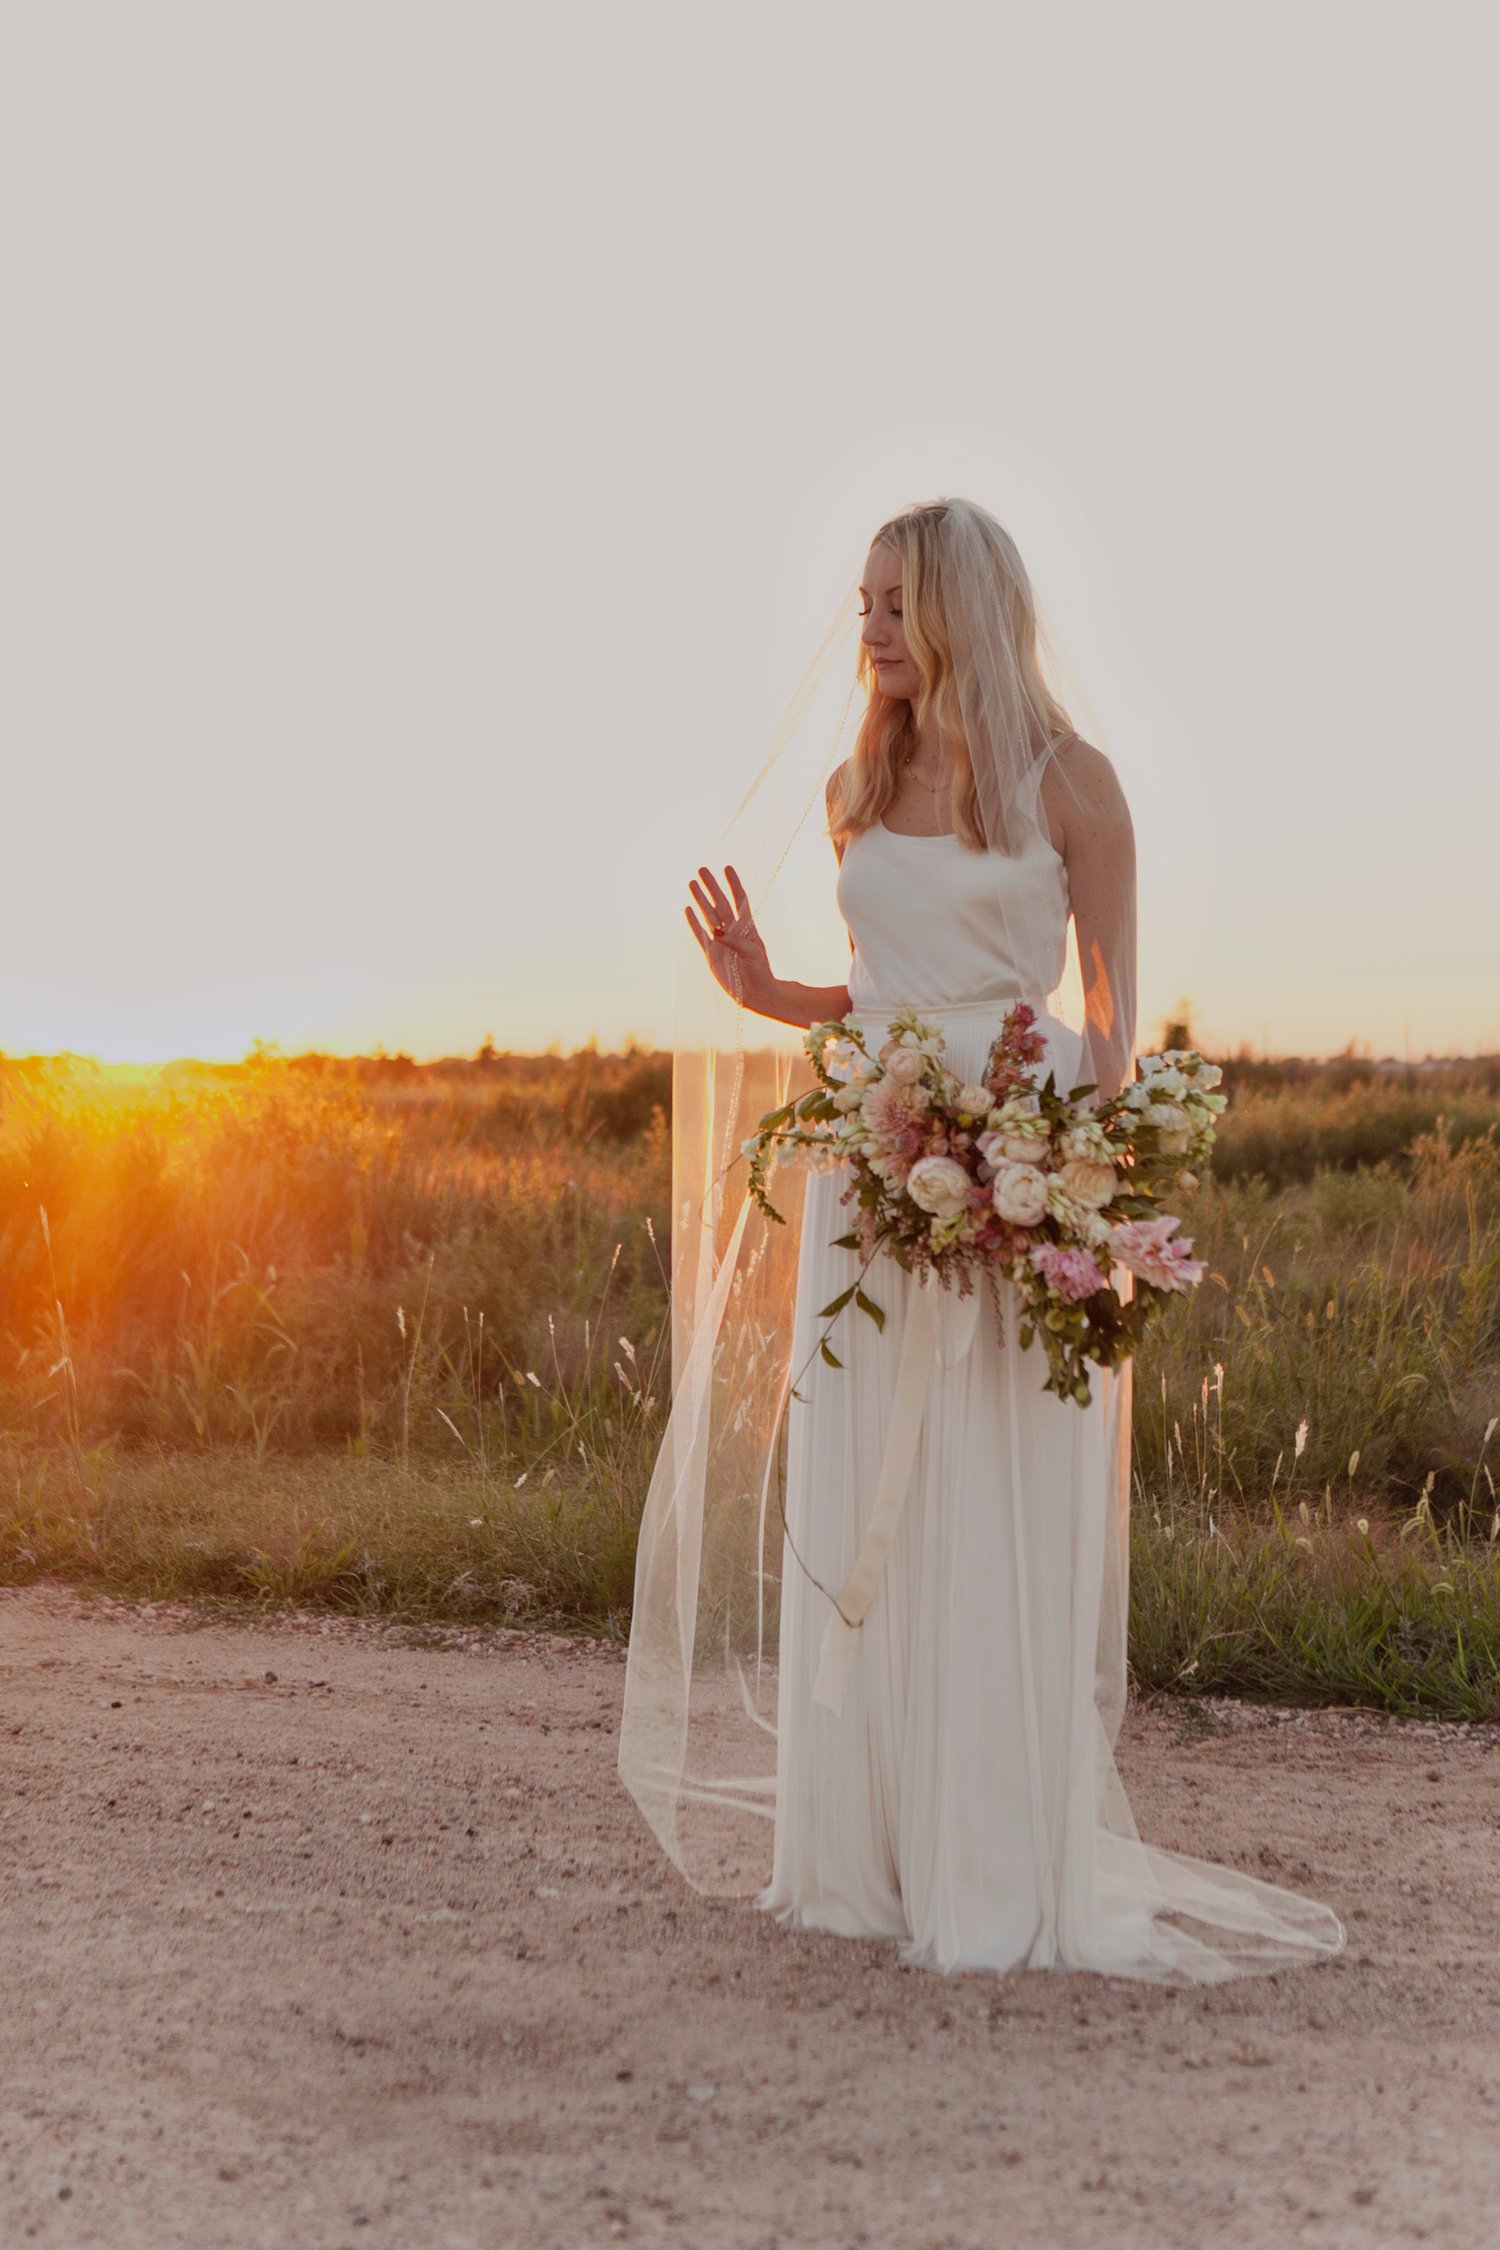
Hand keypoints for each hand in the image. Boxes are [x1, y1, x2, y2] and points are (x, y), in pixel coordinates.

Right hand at [685, 864, 772, 1009]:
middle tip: (702, 869)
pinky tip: (688, 909)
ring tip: (691, 883)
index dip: (733, 884)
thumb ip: (734, 941)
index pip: (739, 900)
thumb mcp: (751, 954)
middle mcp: (732, 931)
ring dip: (700, 899)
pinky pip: (700, 934)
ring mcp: (720, 941)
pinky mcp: (711, 953)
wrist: (756, 994)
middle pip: (720, 903)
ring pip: (708, 915)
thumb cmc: (760, 973)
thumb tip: (716, 931)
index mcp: (746, 928)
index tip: (727, 868)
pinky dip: (693, 922)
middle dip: (711, 886)